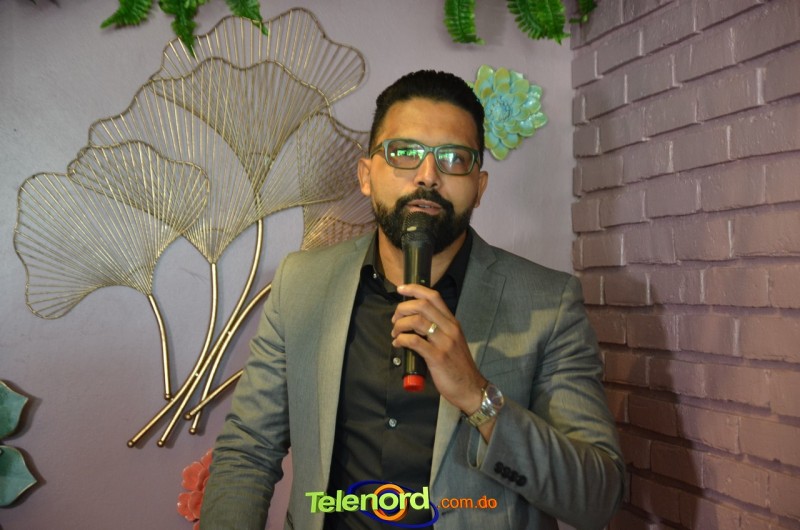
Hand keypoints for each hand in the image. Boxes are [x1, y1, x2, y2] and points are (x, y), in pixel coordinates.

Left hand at [391, 283, 485, 413]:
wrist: (471, 388)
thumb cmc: (458, 366)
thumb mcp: (452, 341)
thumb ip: (438, 329)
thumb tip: (414, 322)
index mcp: (452, 322)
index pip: (434, 297)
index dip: (415, 289)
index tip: (401, 288)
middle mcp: (450, 328)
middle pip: (422, 305)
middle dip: (403, 308)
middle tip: (395, 320)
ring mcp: (444, 342)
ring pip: (416, 321)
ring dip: (400, 325)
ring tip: (395, 333)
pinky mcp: (437, 357)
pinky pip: (414, 342)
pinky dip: (401, 340)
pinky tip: (398, 344)